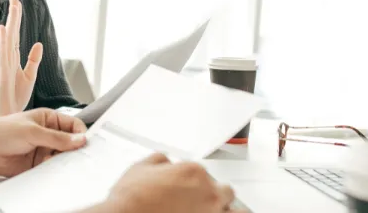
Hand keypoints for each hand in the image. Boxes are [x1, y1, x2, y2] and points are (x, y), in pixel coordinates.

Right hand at [0, 0, 42, 117]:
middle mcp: (7, 59)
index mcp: (13, 59)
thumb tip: (38, 43)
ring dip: (10, 22)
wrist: (5, 117)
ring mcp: (3, 65)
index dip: (16, 19)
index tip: (17, 2)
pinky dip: (2, 41)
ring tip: (11, 6)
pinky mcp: (2, 74)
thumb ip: (33, 60)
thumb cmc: (14, 99)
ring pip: (7, 39)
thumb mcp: (29, 77)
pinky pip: (2, 55)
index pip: (15, 34)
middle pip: (11, 33)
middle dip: (13, 15)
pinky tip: (3, 29)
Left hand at [0, 108, 86, 177]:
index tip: (86, 143)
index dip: (81, 134)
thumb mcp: (32, 131)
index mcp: (49, 119)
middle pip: (71, 143)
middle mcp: (48, 134)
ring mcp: (44, 150)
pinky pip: (53, 169)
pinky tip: (55, 171)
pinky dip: (56, 171)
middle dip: (76, 150)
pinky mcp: (38, 165)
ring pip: (63, 157)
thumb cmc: (3, 131)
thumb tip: (80, 140)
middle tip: (82, 157)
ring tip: (66, 165)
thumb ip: (56, 138)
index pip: (73, 126)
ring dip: (66, 161)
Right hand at [100, 153, 247, 212]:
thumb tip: (164, 162)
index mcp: (193, 171)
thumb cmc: (132, 199)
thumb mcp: (140, 167)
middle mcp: (208, 192)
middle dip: (213, 193)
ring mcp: (211, 212)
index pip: (201, 171)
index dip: (191, 179)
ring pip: (236, 210)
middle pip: (224, 190)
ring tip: (214, 210)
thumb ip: (159, 160)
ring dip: (225, 208)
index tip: (183, 186)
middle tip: (199, 199)